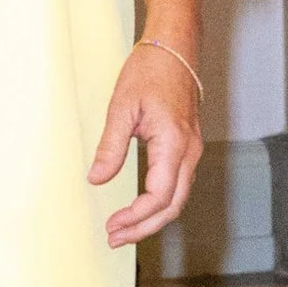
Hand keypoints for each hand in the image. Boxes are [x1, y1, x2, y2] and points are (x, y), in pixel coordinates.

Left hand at [90, 41, 205, 249]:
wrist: (174, 48)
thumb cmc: (150, 71)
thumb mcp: (121, 107)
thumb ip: (110, 147)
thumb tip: (96, 179)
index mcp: (174, 143)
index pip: (159, 196)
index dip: (136, 217)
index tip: (112, 225)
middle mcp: (189, 151)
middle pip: (173, 206)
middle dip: (144, 228)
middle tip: (115, 238)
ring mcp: (191, 150)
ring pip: (178, 198)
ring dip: (152, 218)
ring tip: (123, 229)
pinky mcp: (187, 147)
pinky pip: (178, 185)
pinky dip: (160, 203)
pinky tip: (140, 207)